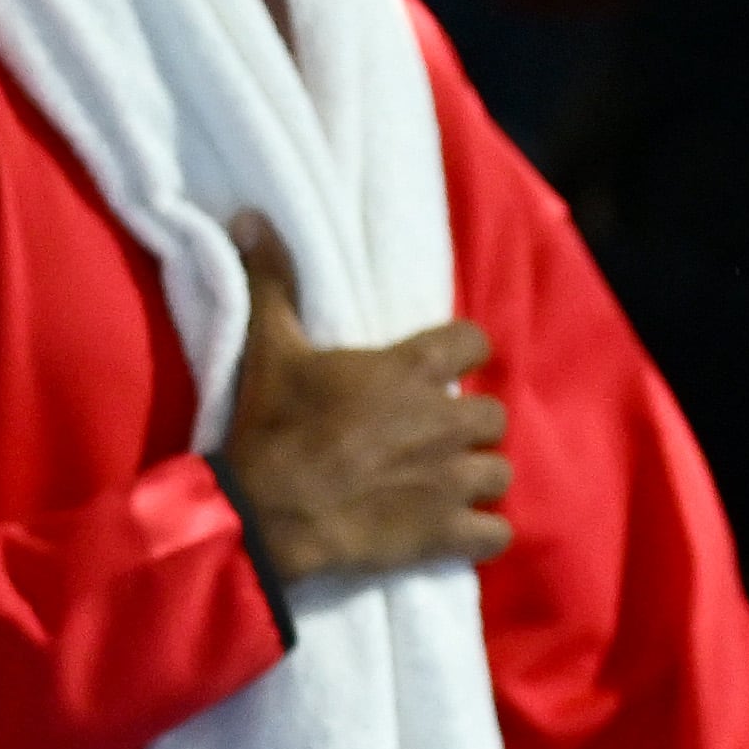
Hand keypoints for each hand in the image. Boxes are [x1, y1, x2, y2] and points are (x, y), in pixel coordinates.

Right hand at [214, 212, 513, 583]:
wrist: (264, 512)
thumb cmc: (271, 425)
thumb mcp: (268, 346)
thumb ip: (271, 280)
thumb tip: (248, 215)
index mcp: (412, 370)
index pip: (475, 342)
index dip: (462, 353)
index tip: (442, 366)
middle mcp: (444, 420)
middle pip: (492, 414)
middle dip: (468, 424)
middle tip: (432, 434)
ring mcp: (451, 480)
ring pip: (499, 472)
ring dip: (477, 476)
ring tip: (444, 483)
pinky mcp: (446, 533)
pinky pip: (497, 533)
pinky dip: (482, 534)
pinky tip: (458, 531)